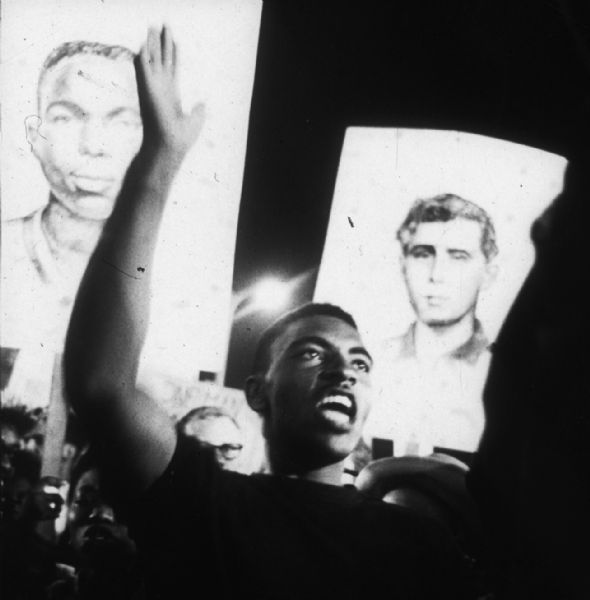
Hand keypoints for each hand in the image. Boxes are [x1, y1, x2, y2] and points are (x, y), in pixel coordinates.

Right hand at [136, 26, 204, 157]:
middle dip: (161, 42)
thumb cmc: (182, 138)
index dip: (173, 53)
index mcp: (172, 94)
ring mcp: (154, 88)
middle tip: (160, 25)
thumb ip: (198, 110)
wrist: (171, 145)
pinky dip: (143, 57)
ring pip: (152, 60)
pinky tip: (144, 43)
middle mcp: (161, 88)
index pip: (172, 68)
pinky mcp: (148, 90)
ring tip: (151, 27)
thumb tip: (202, 104)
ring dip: (152, 43)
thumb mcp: (196, 120)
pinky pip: (145, 70)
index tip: (174, 40)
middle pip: (161, 59)